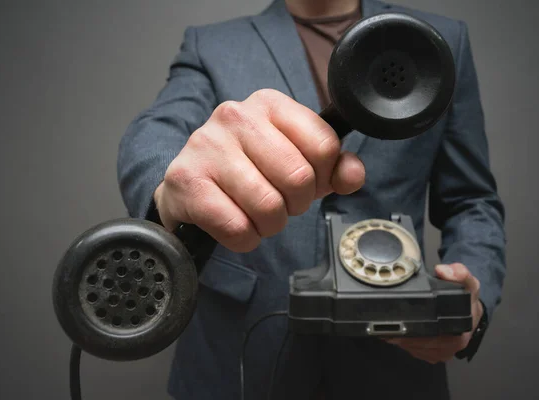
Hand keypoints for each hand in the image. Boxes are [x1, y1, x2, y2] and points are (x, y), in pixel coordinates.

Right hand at [153, 89, 365, 251]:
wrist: (189, 184)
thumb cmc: (247, 169)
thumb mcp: (296, 160)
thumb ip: (332, 166)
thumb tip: (352, 175)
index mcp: (269, 103)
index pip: (324, 145)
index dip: (322, 176)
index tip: (305, 182)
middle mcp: (236, 116)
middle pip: (298, 178)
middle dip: (296, 205)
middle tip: (279, 203)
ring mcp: (207, 145)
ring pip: (268, 206)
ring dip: (269, 225)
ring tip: (256, 215)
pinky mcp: (186, 180)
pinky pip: (236, 226)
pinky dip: (244, 238)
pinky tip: (235, 224)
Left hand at [385, 263, 482, 363]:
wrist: (473, 312)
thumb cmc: (469, 300)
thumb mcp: (468, 283)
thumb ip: (459, 273)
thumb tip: (444, 271)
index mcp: (459, 335)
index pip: (428, 337)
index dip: (410, 329)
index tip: (397, 321)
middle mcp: (450, 348)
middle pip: (417, 344)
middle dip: (401, 333)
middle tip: (388, 321)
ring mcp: (441, 354)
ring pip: (413, 349)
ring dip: (401, 339)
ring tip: (392, 324)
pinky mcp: (434, 356)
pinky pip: (414, 352)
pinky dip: (405, 342)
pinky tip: (401, 331)